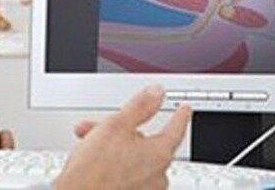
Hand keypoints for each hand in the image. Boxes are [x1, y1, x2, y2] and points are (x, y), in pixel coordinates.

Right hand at [54, 85, 191, 189]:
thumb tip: (157, 93)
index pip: (176, 129)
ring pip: (134, 156)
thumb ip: (140, 106)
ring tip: (89, 143)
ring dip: (114, 146)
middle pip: (146, 141)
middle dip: (123, 130)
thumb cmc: (95, 168)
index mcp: (159, 154)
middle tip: (100, 127)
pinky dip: (114, 164)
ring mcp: (146, 189)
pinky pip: (128, 173)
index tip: (185, 110)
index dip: (180, 116)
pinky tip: (94, 161)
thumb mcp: (116, 125)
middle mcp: (157, 175)